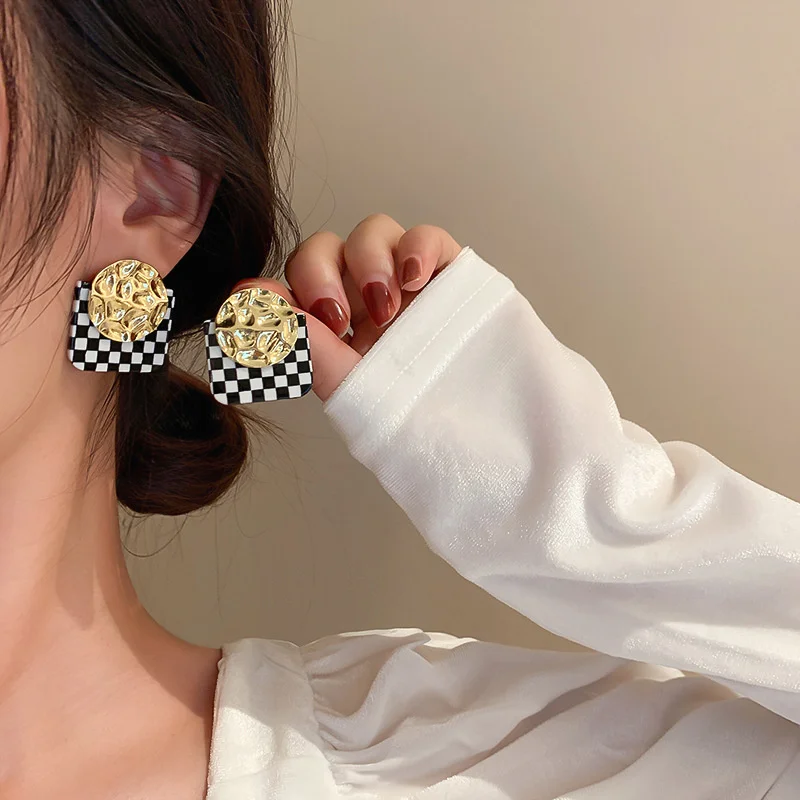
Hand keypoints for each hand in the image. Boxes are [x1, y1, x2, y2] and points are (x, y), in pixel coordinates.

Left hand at [233, 214, 461, 400]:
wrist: (478, 432)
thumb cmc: (415, 416)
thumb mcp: (350, 386)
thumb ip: (302, 343)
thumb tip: (250, 299)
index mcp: (337, 326)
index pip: (297, 282)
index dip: (287, 286)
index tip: (281, 311)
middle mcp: (366, 298)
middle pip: (326, 249)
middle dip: (320, 274)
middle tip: (335, 319)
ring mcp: (408, 282)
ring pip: (372, 232)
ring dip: (368, 263)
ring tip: (386, 311)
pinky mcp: (449, 271)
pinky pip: (427, 236)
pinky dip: (417, 247)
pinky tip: (415, 279)